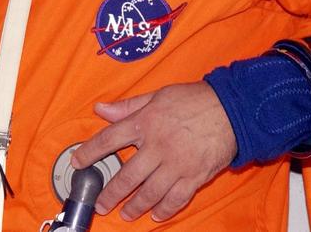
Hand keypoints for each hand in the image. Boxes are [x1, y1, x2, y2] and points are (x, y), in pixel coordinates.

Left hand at [70, 81, 235, 222]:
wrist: (232, 109)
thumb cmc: (194, 100)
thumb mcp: (158, 96)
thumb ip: (129, 106)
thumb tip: (101, 109)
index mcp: (146, 122)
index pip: (109, 139)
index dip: (90, 151)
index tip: (78, 162)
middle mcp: (158, 146)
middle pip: (127, 176)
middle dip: (111, 193)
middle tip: (100, 204)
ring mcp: (177, 164)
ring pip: (149, 193)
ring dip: (134, 206)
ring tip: (125, 214)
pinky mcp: (194, 177)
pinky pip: (175, 199)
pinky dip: (164, 210)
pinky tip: (155, 215)